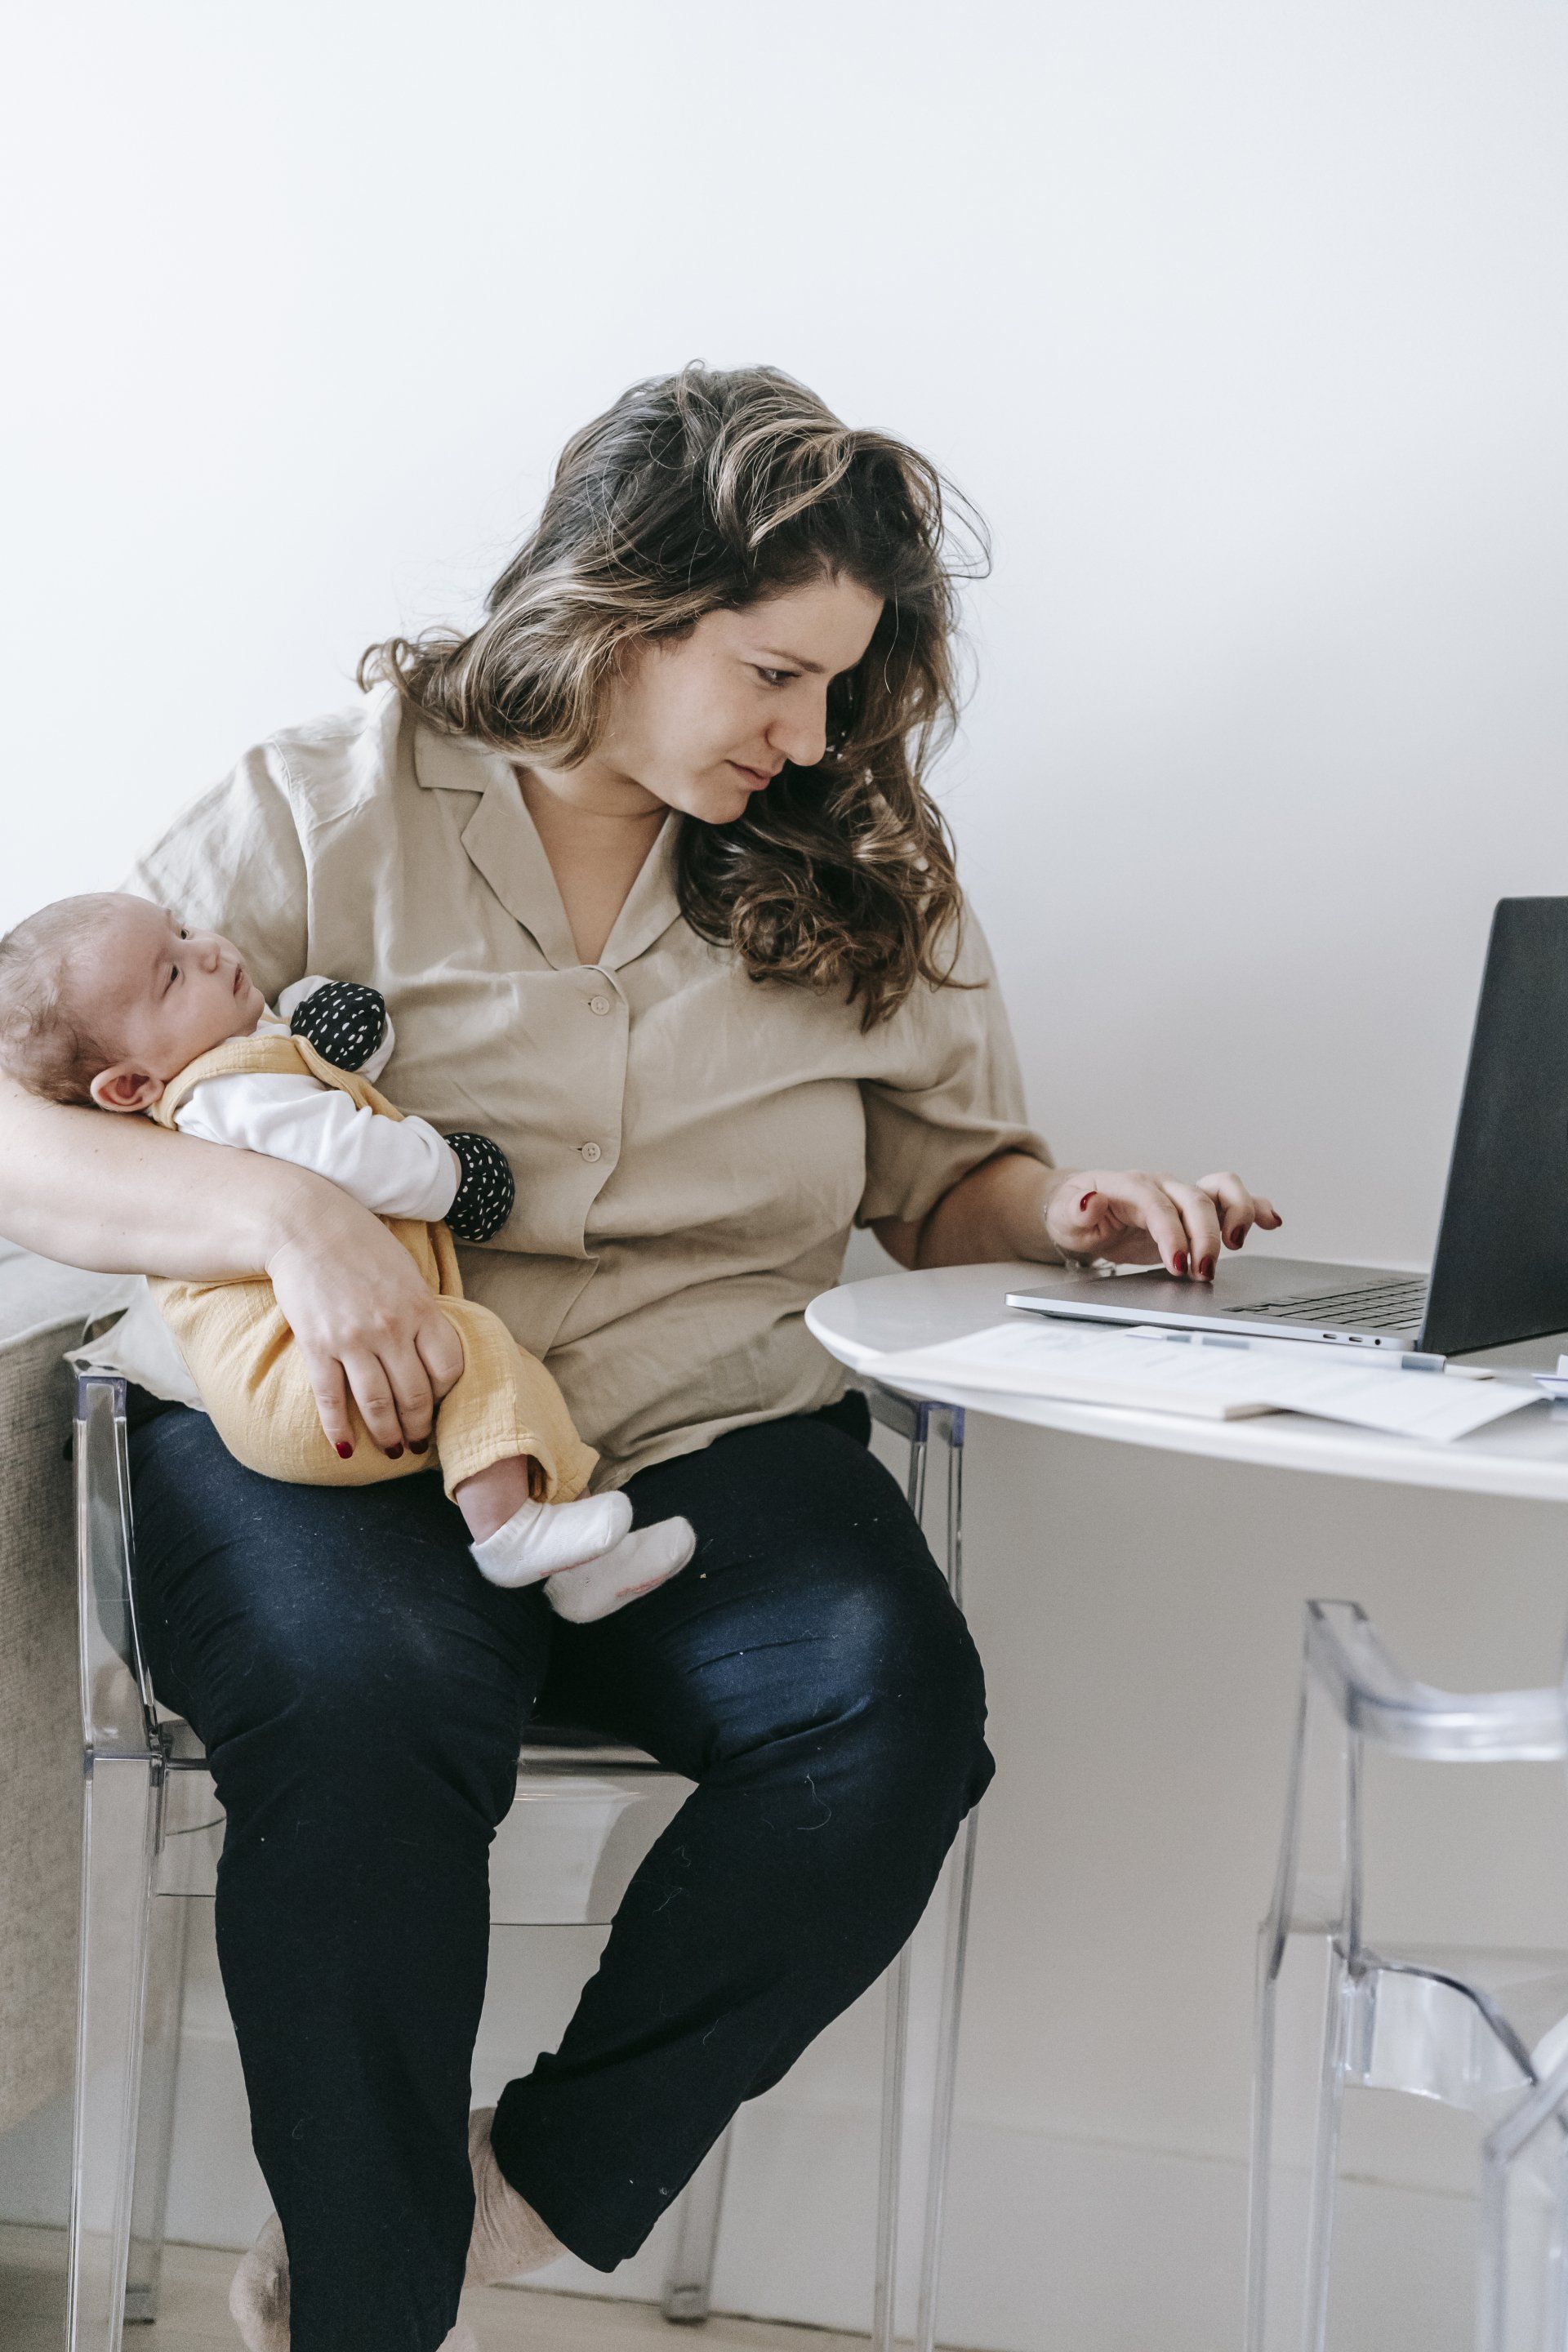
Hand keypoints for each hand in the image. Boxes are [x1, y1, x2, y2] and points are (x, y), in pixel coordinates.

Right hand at [265, 1188, 465, 1456]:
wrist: (304, 1226)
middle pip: (415, 1394)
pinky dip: (338, 1429)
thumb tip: (432, 1347)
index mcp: (420, 1308)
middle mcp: (391, 1328)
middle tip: (418, 1444)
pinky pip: (330, 1399)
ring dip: (387, 1435)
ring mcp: (353, 1339)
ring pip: (377, 1404)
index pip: (448, 1367)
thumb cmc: (360, 1244)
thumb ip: (421, 1310)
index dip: (446, 1394)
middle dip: (419, 1427)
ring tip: (391, 1450)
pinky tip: (345, 1449)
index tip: (440, 1404)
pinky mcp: (317, 1345)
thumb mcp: (406, 1272)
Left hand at [1043, 1168, 1282, 1278]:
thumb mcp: (1064, 1215)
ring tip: (1237, 1245)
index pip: (1158, 1205)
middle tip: (1203, 1272)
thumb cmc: (1074, 1213)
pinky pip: (1231, 1200)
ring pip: (1222, 1189)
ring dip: (1237, 1215)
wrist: (1082, 1211)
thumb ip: (1077, 1209)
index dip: (1171, 1233)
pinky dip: (1255, 1208)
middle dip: (1205, 1237)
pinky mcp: (1196, 1210)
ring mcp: (1182, 1194)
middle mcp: (1162, 1185)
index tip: (1178, 1264)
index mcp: (1130, 1186)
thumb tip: (1089, 1200)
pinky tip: (1271, 1221)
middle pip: (1195, 1199)